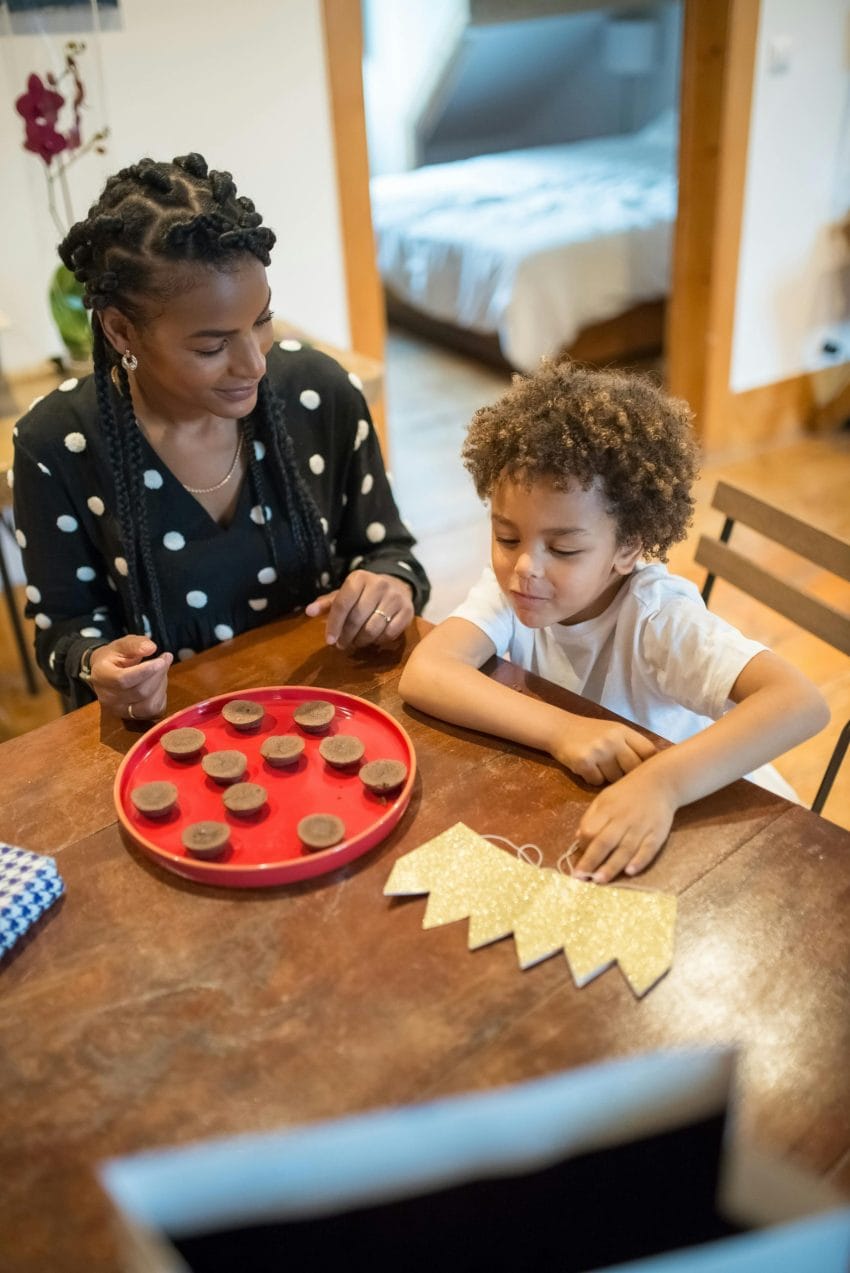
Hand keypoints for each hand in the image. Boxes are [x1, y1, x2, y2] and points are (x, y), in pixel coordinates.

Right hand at [89, 635, 172, 720]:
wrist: (106, 674)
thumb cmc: (115, 657)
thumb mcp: (121, 645)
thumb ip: (135, 644)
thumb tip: (151, 648)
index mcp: (101, 676)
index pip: (123, 680)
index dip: (145, 671)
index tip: (162, 660)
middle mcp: (108, 698)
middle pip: (140, 692)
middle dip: (158, 674)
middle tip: (166, 658)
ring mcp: (120, 711)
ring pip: (149, 704)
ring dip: (162, 685)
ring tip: (161, 670)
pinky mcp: (133, 718)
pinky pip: (155, 711)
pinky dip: (162, 696)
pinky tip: (159, 684)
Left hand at [305, 571, 413, 650]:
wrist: (397, 586)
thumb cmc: (364, 593)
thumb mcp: (344, 594)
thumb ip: (327, 603)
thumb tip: (308, 611)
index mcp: (359, 578)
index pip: (342, 604)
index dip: (334, 624)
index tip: (329, 640)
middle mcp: (379, 584)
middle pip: (357, 618)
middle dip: (347, 636)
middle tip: (342, 644)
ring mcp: (395, 598)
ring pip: (373, 628)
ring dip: (361, 641)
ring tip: (356, 642)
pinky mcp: (408, 611)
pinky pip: (390, 634)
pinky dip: (379, 641)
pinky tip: (373, 639)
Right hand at [550, 716, 656, 784]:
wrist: (559, 728)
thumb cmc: (591, 732)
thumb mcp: (614, 731)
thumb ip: (632, 745)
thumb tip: (654, 768)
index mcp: (624, 731)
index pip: (648, 753)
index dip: (648, 765)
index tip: (644, 772)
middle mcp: (613, 739)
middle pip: (633, 769)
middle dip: (627, 774)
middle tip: (617, 771)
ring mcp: (598, 750)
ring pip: (615, 778)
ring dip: (608, 777)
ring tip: (599, 766)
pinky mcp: (583, 762)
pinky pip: (597, 781)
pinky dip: (593, 779)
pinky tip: (587, 768)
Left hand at [571, 764, 678, 883]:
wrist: (660, 782)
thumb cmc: (627, 793)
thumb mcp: (604, 798)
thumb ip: (591, 817)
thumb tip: (578, 838)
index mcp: (607, 809)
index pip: (590, 829)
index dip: (583, 846)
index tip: (579, 860)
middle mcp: (623, 818)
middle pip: (604, 842)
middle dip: (591, 861)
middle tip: (581, 877)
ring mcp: (641, 826)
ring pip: (625, 849)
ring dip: (611, 866)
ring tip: (599, 880)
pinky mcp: (658, 833)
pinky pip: (648, 849)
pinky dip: (639, 860)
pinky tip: (630, 871)